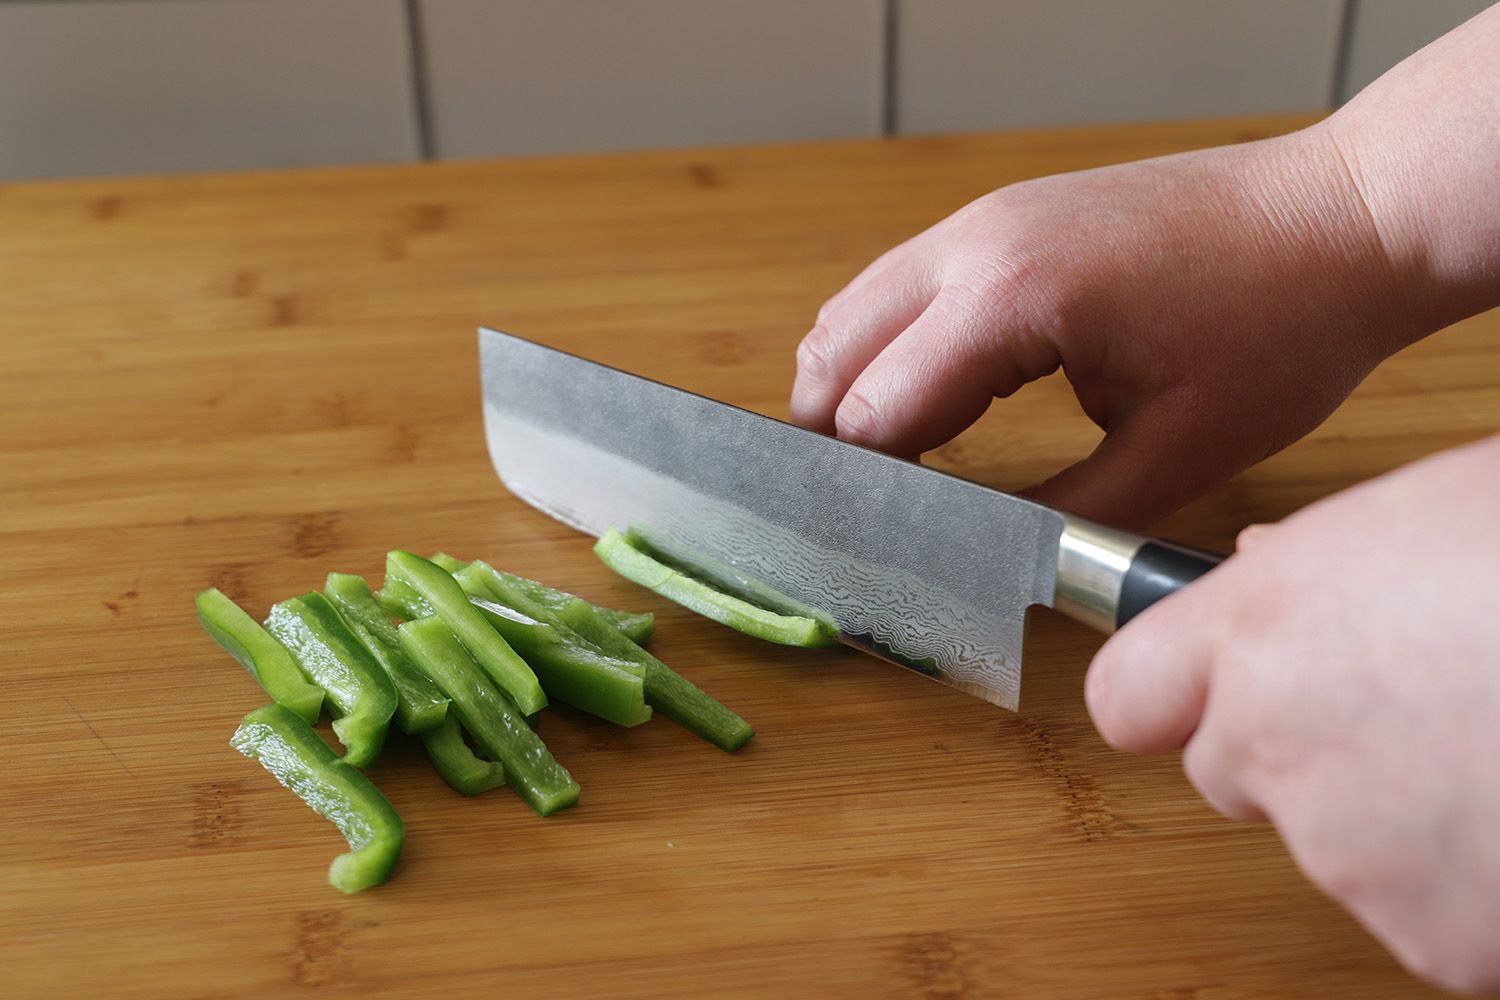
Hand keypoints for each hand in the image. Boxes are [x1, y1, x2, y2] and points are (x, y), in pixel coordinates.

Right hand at [792, 124, 1425, 528]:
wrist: (1344, 216)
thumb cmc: (1282, 326)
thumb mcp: (1177, 452)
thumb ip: (1065, 516)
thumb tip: (989, 559)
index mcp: (1009, 298)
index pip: (874, 409)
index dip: (860, 489)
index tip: (859, 547)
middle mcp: (974, 242)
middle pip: (833, 353)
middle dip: (831, 441)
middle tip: (864, 516)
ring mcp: (985, 216)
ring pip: (854, 308)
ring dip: (850, 386)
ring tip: (887, 464)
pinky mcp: (1006, 214)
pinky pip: (902, 282)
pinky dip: (887, 344)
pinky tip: (927, 396)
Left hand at [1086, 433, 1499, 992]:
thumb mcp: (1429, 513)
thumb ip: (1324, 563)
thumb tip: (1276, 571)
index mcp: (1261, 627)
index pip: (1131, 693)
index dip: (1176, 693)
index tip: (1213, 689)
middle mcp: (1277, 746)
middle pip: (1236, 772)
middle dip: (1308, 748)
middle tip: (1425, 709)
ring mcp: (1354, 856)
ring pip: (1343, 849)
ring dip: (1407, 819)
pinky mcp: (1437, 943)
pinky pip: (1434, 917)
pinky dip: (1480, 887)